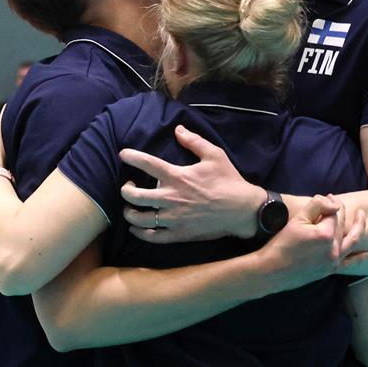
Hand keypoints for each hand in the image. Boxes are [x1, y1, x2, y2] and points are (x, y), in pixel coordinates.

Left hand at [120, 124, 264, 242]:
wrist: (244, 211)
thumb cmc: (229, 181)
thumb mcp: (214, 156)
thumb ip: (194, 141)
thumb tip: (178, 129)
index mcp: (177, 177)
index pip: (147, 163)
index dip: (131, 157)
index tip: (123, 154)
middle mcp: (170, 198)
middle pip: (134, 195)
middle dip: (125, 190)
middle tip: (128, 186)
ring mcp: (173, 218)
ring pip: (139, 218)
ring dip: (129, 212)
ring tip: (130, 207)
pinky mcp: (179, 234)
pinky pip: (152, 236)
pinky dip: (140, 233)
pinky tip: (136, 228)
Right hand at [260, 195, 367, 290]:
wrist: (273, 270)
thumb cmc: (282, 244)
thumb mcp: (297, 220)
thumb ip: (316, 206)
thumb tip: (332, 201)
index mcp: (326, 234)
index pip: (334, 213)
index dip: (332, 203)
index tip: (328, 196)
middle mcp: (334, 248)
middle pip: (343, 225)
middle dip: (340, 211)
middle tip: (336, 202)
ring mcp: (334, 260)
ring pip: (352, 241)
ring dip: (359, 228)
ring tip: (362, 217)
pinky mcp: (331, 270)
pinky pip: (350, 263)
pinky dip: (360, 258)